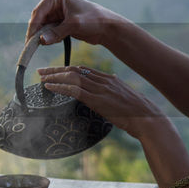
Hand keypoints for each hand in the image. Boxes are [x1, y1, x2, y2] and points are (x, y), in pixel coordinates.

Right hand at [26, 0, 123, 46]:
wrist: (107, 27)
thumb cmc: (94, 20)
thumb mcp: (74, 25)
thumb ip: (57, 33)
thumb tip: (41, 41)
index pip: (38, 12)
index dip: (33, 28)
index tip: (29, 42)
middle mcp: (53, 1)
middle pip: (37, 19)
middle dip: (36, 33)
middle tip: (31, 47)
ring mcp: (55, 11)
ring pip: (41, 26)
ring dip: (43, 36)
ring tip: (49, 43)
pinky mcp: (58, 21)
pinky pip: (48, 31)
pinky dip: (49, 37)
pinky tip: (55, 41)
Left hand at [39, 65, 167, 139]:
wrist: (147, 118)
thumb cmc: (137, 112)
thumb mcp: (122, 97)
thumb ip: (111, 91)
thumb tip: (104, 91)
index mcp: (108, 79)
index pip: (83, 70)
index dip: (67, 69)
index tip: (55, 71)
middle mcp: (103, 80)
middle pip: (74, 70)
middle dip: (56, 70)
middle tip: (41, 71)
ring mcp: (100, 89)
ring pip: (72, 77)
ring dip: (54, 77)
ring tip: (41, 78)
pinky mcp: (98, 100)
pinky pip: (74, 90)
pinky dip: (60, 87)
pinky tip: (49, 87)